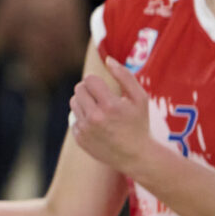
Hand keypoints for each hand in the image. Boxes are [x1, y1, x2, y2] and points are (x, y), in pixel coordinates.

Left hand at [68, 57, 154, 176]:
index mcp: (109, 106)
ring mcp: (85, 130)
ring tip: (100, 110)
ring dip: (85, 102)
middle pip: (79, 89)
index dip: (98, 82)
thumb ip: (125, 76)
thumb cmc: (139, 124)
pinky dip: (83, 118)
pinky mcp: (80, 139)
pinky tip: (97, 125)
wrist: (136, 156)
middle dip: (89, 90)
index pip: (89, 79)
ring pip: (74, 102)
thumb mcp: (140, 98)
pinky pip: (74, 119)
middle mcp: (95, 118)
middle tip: (102, 98)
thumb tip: (108, 59)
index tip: (106, 89)